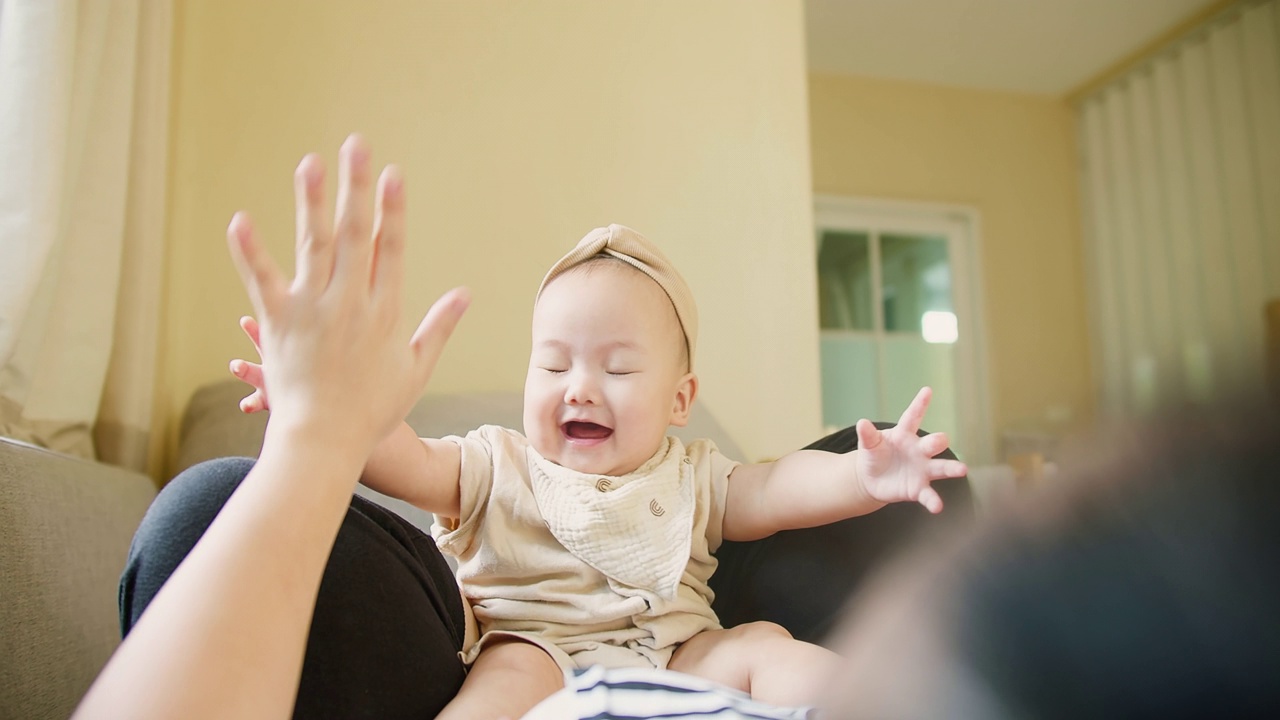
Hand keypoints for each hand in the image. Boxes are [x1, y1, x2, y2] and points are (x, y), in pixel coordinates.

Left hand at [226, 134, 468, 453]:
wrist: (324, 442)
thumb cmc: (373, 411)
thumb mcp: (415, 368)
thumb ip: (439, 326)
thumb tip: (465, 293)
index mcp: (384, 312)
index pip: (390, 249)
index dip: (392, 209)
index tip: (393, 174)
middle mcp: (350, 304)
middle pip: (354, 234)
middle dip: (356, 187)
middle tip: (356, 145)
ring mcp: (312, 311)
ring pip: (312, 246)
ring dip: (311, 202)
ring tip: (310, 162)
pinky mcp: (278, 324)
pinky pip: (262, 280)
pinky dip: (250, 251)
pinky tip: (241, 219)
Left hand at [853, 387, 967, 513]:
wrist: (871, 479)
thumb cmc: (874, 455)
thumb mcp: (868, 444)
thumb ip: (867, 435)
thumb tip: (862, 423)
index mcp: (904, 434)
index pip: (913, 417)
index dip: (920, 404)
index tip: (927, 390)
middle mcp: (919, 450)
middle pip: (933, 443)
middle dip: (938, 440)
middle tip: (941, 440)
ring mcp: (922, 469)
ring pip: (941, 467)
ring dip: (952, 469)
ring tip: (963, 470)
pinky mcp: (918, 488)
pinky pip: (928, 495)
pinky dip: (933, 501)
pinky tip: (938, 507)